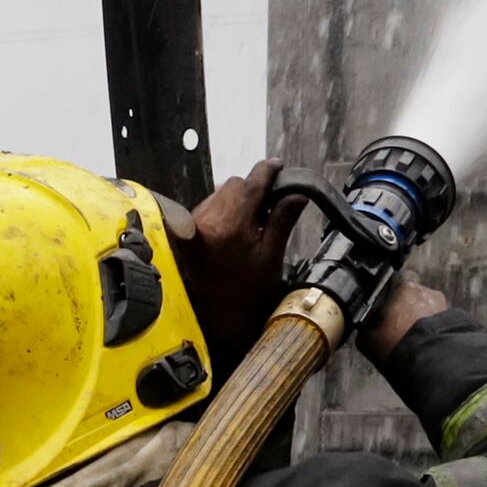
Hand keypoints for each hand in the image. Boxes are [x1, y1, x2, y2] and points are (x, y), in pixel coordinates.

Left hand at [171, 158, 290, 333]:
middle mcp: (206, 221)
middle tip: (272, 201)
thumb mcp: (272, 257)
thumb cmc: (247, 294)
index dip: (267, 171)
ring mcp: (195, 225)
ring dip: (239, 198)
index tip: (278, 166)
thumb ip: (282, 221)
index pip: (251, 185)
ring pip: (220, 193)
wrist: (219, 320)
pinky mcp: (189, 231)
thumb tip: (297, 194)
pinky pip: (209, 206)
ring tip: (254, 220)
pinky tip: (237, 228)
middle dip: (253, 188)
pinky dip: (225, 209)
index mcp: (230, 227)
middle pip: (234, 184)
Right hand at [366, 272, 449, 356]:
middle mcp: (427, 292)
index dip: (393, 289)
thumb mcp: (367, 339)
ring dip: (424, 319)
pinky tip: (426, 344)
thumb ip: (366, 326)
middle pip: (416, 294)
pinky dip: (435, 330)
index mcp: (405, 288)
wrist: (428, 364)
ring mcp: (444, 306)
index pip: (399, 277)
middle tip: (400, 325)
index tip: (388, 302)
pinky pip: (441, 322)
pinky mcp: (456, 322)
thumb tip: (364, 326)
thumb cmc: (397, 347)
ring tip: (415, 338)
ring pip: (430, 308)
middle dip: (410, 306)